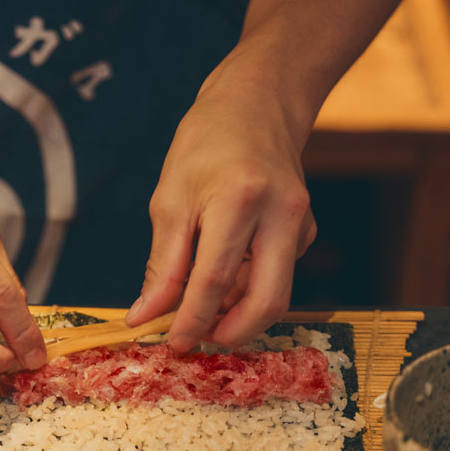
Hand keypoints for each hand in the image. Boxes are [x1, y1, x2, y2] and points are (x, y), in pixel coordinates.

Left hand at [125, 67, 316, 351]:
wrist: (256, 105)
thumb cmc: (205, 146)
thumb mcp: (169, 199)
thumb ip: (161, 265)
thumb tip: (144, 317)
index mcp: (239, 200)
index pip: (214, 280)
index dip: (191, 320)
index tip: (172, 345)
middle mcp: (281, 213)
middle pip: (265, 301)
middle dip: (231, 333)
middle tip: (197, 342)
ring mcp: (300, 223)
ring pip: (274, 294)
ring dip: (236, 312)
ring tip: (199, 305)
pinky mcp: (305, 231)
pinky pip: (276, 276)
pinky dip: (246, 288)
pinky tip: (224, 274)